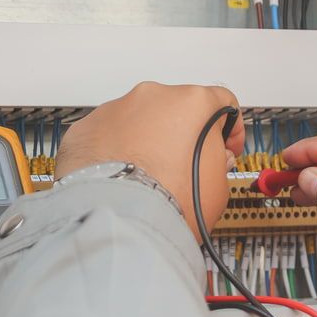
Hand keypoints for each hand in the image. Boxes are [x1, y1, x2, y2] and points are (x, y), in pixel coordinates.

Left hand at [55, 82, 244, 239]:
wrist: (121, 219)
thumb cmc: (170, 202)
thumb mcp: (218, 185)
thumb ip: (219, 161)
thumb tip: (213, 161)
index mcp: (193, 102)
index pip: (221, 103)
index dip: (229, 129)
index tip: (226, 147)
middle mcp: (152, 97)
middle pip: (176, 110)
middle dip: (182, 135)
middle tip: (183, 167)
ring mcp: (115, 109)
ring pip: (137, 121)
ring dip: (145, 142)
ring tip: (147, 178)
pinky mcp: (87, 128)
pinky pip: (107, 136)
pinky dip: (115, 152)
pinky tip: (121, 180)